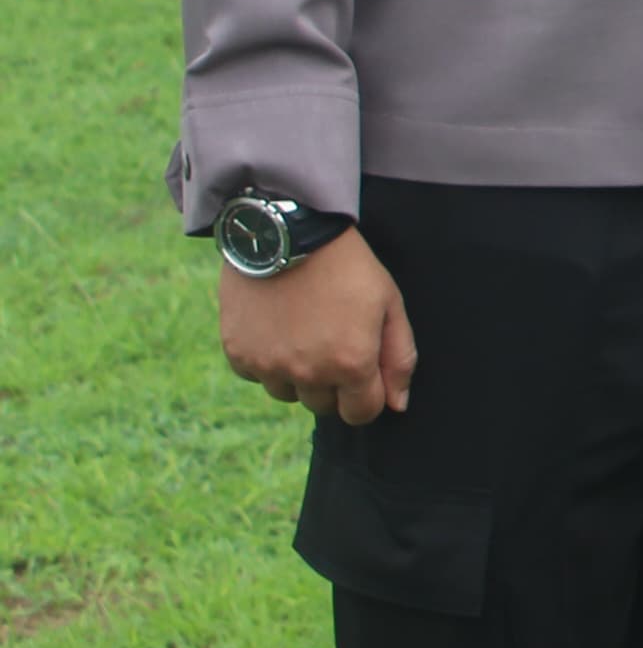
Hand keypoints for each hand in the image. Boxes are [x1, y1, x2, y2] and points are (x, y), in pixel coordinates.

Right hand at [218, 224, 415, 423]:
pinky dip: (268, 360)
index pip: (360, 414)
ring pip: (288, 394)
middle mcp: (307, 373)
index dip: (367, 396)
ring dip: (299, 375)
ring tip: (305, 332)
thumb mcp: (389, 304)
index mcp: (350, 365)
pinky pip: (257, 375)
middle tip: (334, 342)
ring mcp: (269, 365)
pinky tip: (278, 327)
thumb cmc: (348, 267)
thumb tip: (397, 404)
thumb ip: (399, 358)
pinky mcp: (238, 354)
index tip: (364, 373)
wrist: (288, 233)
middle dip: (334, 384)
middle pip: (324, 406)